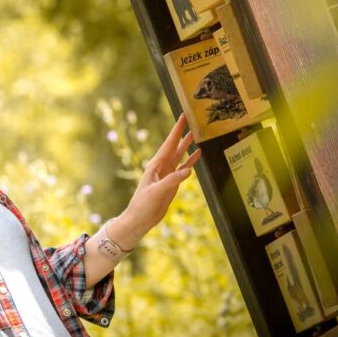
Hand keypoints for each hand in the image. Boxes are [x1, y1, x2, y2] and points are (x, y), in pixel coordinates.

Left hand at [111, 113, 200, 244]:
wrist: (140, 219)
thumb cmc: (143, 205)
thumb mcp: (156, 192)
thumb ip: (172, 180)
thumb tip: (188, 169)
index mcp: (156, 165)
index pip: (169, 144)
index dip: (176, 130)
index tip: (183, 117)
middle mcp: (162, 166)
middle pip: (175, 146)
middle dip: (182, 133)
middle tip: (190, 119)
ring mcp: (167, 174)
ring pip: (180, 155)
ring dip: (187, 145)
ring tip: (196, 134)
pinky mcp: (172, 183)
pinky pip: (183, 168)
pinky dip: (191, 161)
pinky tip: (197, 155)